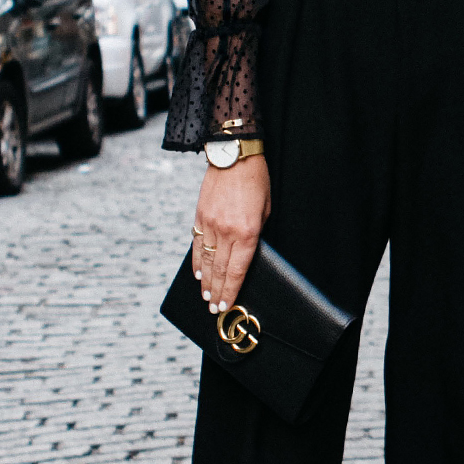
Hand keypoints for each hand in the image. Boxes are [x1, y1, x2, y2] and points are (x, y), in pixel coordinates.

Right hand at [192, 156, 270, 314]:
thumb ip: (256, 234)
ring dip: (206, 281)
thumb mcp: (266, 210)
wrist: (234, 155)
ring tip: (205, 295)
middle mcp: (227, 231)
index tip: (226, 304)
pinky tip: (197, 273)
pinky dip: (196, 261)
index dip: (231, 290)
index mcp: (248, 232)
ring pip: (206, 260)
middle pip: (221, 269)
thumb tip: (247, 253)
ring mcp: (211, 223)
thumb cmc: (257, 181)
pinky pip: (196, 244)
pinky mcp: (200, 215)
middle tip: (214, 308)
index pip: (238, 270)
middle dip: (217, 291)